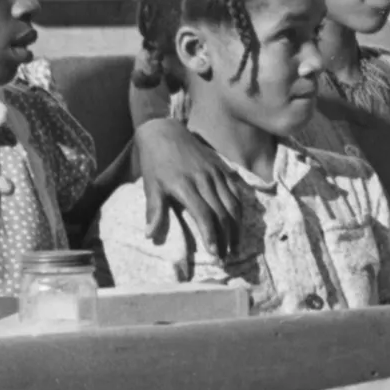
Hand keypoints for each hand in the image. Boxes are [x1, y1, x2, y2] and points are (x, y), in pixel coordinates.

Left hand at [134, 117, 246, 273]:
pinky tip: (239, 222)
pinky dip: (240, 209)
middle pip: (222, 212)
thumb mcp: (151, 186)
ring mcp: (216, 173)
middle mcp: (205, 179)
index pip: (204, 214)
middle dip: (227, 236)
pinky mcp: (222, 168)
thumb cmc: (155, 162)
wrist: (164, 132)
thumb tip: (150, 236)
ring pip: (233, 203)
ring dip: (236, 226)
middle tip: (226, 257)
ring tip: (235, 245)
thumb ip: (154, 211)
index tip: (215, 252)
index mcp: (186, 185)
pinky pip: (236, 191)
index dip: (211, 234)